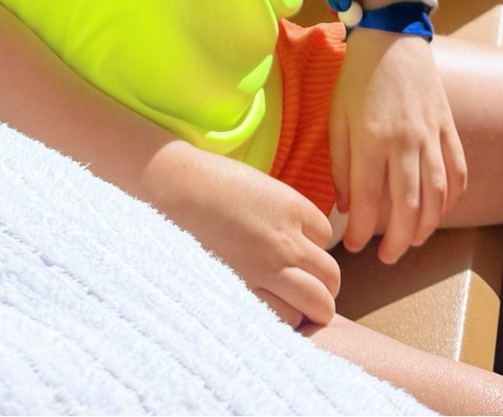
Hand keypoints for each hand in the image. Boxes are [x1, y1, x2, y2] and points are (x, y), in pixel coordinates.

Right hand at [153, 144, 339, 328]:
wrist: (172, 190)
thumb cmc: (212, 185)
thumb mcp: (262, 188)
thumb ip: (287, 215)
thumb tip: (301, 241)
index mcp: (293, 207)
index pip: (326, 237)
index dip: (311, 245)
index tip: (293, 248)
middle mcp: (287, 240)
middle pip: (330, 277)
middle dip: (322, 285)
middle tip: (303, 286)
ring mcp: (267, 269)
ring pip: (317, 304)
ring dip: (309, 306)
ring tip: (291, 304)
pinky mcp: (245, 290)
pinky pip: (285, 318)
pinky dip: (284, 318)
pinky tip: (268, 308)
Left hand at [330, 26, 466, 264]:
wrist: (391, 35)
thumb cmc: (357, 78)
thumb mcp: (336, 119)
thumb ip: (340, 166)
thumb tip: (348, 207)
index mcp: (372, 139)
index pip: (369, 201)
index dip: (362, 232)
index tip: (354, 246)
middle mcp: (405, 141)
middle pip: (408, 207)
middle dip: (398, 241)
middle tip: (387, 256)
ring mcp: (432, 134)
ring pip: (437, 195)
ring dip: (427, 227)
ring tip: (413, 242)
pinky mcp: (448, 127)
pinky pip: (457, 171)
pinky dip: (452, 199)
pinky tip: (440, 212)